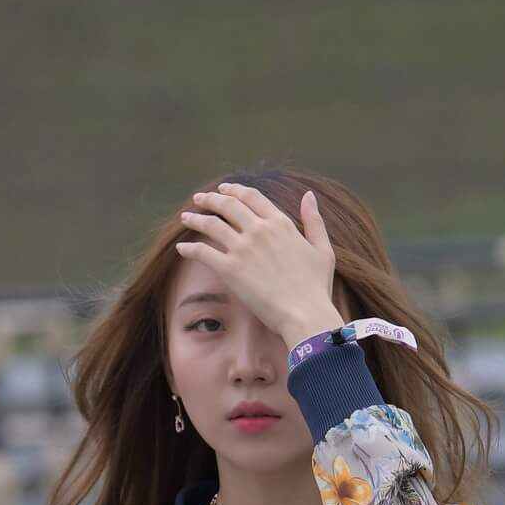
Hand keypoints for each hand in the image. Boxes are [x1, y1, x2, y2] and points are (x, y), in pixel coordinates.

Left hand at [175, 183, 342, 347]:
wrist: (305, 314)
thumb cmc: (316, 288)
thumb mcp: (323, 250)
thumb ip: (314, 221)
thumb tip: (309, 196)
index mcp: (280, 223)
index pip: (251, 197)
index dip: (234, 190)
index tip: (223, 190)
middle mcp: (259, 230)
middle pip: (228, 206)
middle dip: (211, 200)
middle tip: (199, 199)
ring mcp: (243, 249)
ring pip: (211, 225)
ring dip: (195, 219)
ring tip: (185, 218)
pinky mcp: (230, 270)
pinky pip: (203, 252)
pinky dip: (190, 249)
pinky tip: (182, 249)